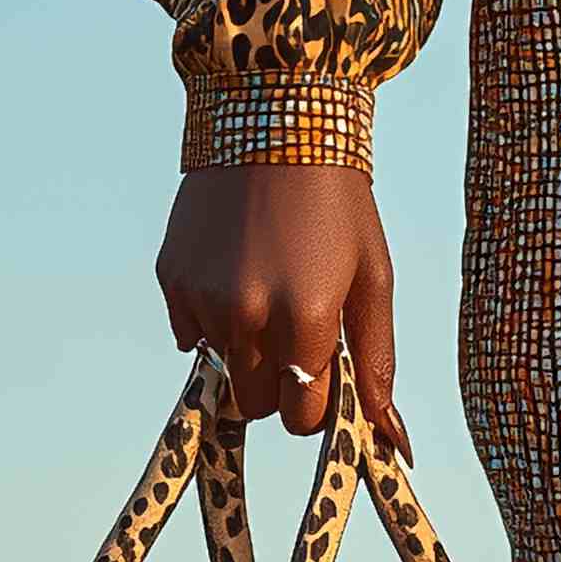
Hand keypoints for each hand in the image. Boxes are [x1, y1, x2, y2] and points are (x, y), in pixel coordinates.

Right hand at [156, 162, 405, 452]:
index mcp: (306, 317)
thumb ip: (377, 361)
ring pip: (224, 369)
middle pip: (259, 403)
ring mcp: (202, 297)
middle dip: (281, 384)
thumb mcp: (374, 277)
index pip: (304, 415)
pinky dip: (213, 322)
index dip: (318, 402)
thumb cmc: (339, 206)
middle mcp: (247, 314)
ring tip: (270, 288)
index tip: (326, 374)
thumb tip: (389, 437)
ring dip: (248, 348)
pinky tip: (236, 273)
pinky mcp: (171, 279)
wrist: (276, 124)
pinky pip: (191, 336)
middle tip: (298, 334)